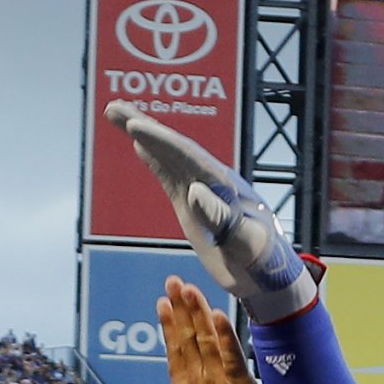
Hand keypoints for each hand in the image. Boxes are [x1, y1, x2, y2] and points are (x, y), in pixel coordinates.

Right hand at [105, 102, 319, 323]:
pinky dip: (154, 158)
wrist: (270, 275)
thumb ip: (222, 218)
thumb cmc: (263, 261)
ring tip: (115, 113)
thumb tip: (195, 191)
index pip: (189, 158)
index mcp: (225, 187)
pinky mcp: (193, 205)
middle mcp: (212, 182)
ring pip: (169, 157)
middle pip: (174, 148)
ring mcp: (202, 191)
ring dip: (144, 136)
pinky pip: (170, 175)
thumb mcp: (246, 243)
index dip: (162, 141)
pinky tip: (139, 145)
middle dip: (145, 128)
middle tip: (113, 109)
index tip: (136, 126)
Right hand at [158, 278, 270, 383]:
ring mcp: (215, 381)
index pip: (175, 349)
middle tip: (172, 283)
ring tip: (188, 290)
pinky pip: (229, 355)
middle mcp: (196, 380)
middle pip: (186, 338)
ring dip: (196, 312)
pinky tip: (217, 315)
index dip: (169, 324)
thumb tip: (201, 382)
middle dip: (179, 308)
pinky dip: (223, 335)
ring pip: (203, 340)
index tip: (163, 304)